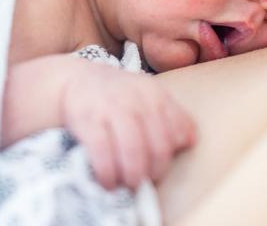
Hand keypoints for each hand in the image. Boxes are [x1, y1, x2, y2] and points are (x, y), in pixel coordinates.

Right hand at [62, 62, 196, 190]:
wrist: (77, 81)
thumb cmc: (118, 96)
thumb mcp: (146, 96)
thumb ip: (169, 115)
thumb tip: (189, 141)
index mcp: (155, 93)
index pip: (178, 129)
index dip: (172, 154)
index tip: (160, 166)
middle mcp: (137, 98)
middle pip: (158, 144)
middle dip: (154, 170)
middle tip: (145, 181)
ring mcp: (112, 107)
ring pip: (133, 149)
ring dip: (133, 174)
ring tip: (129, 184)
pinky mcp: (88, 119)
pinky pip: (103, 151)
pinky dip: (108, 172)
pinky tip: (108, 181)